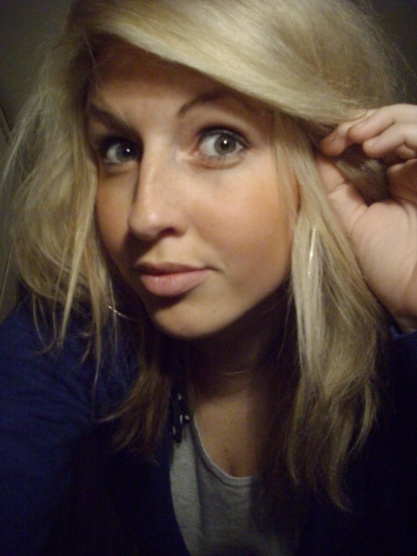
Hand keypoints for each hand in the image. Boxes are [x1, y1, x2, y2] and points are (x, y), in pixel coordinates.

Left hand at [319, 104, 416, 331]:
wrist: (416, 289)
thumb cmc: (385, 262)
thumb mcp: (348, 220)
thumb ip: (333, 187)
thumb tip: (312, 154)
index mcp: (387, 181)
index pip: (367, 140)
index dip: (344, 133)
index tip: (322, 144)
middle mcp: (408, 169)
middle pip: (385, 123)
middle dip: (357, 123)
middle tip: (336, 138)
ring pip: (406, 120)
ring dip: (376, 121)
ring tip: (354, 137)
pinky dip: (397, 131)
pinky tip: (373, 147)